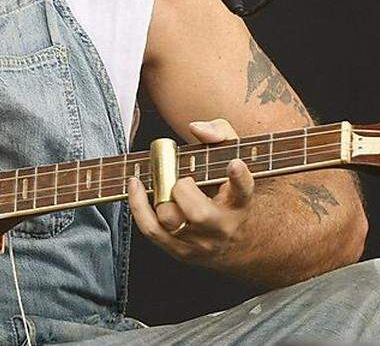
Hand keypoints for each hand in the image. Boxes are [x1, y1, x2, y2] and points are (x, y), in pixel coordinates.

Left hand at [127, 118, 254, 262]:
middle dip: (183, 190)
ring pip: (171, 221)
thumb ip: (221, 135)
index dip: (239, 178)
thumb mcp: (233, 160)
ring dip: (160, 197)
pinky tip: (136, 185)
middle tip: (182, 179)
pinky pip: (151, 230)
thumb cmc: (227, 193)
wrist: (234, 242)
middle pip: (199, 214)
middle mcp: (222, 228)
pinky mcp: (179, 251)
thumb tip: (196, 128)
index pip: (243, 192)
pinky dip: (138, 206)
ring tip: (161, 182)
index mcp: (240, 204)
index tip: (234, 163)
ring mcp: (200, 243)